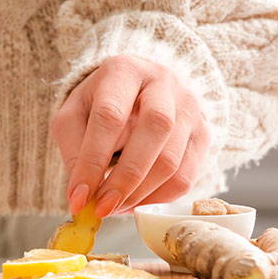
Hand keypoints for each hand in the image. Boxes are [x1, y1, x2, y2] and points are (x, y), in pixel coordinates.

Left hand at [51, 56, 210, 217]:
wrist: (141, 89)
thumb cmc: (102, 104)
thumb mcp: (75, 115)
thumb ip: (73, 150)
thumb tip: (83, 196)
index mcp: (124, 70)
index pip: (110, 115)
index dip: (92, 160)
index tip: (79, 197)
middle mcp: (163, 83)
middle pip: (153, 130)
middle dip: (125, 179)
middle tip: (103, 208)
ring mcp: (189, 108)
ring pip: (172, 159)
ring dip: (140, 194)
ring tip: (115, 207)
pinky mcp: (204, 134)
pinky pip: (187, 176)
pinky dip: (159, 198)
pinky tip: (136, 202)